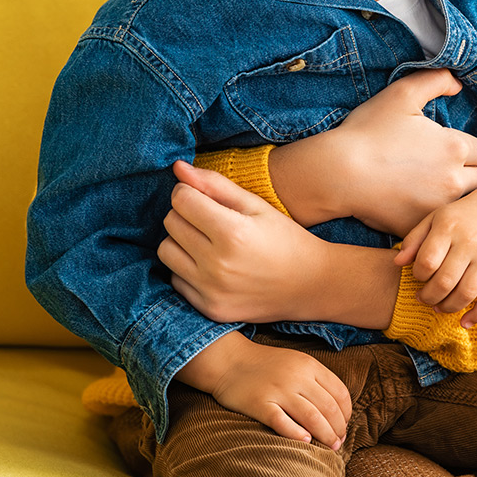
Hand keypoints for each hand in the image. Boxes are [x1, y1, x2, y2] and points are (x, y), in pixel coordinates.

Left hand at [158, 161, 333, 323]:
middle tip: (208, 217)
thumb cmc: (284, 237)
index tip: (202, 195)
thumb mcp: (256, 205)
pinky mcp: (208, 308)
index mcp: (232, 232)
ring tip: (205, 240)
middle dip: (184, 213)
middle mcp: (217, 264)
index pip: (181, 200)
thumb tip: (178, 168)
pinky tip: (210, 264)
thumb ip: (215, 184)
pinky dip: (186, 268)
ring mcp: (211, 290)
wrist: (309, 284)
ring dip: (180, 241)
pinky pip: (176, 280)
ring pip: (166, 252)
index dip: (188, 191)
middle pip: (171, 223)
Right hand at [178, 332, 350, 449]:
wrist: (231, 360)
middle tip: (339, 441)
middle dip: (338, 428)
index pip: (339, 392)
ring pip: (311, 417)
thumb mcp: (296, 361)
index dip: (346, 412)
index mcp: (308, 365)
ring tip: (330, 447)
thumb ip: (315, 378)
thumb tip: (337, 406)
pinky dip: (296, 434)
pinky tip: (305, 441)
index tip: (344, 424)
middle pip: (328, 407)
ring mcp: (278, 390)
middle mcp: (297, 376)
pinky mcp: (260, 404)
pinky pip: (282, 423)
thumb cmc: (267, 364)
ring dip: (325, 436)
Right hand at [270, 68, 476, 234]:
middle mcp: (454, 181)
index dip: (463, 148)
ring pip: (460, 204)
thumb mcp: (402, 93)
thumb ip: (436, 79)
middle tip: (436, 169)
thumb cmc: (368, 131)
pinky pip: (435, 224)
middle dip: (463, 174)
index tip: (442, 148)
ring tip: (426, 188)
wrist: (337, 173)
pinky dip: (428, 216)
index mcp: (455, 147)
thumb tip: (459, 85)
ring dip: (450, 197)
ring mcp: (437, 208)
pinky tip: (409, 204)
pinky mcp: (420, 227)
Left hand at [394, 182, 476, 327]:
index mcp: (449, 227)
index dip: (418, 275)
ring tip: (439, 307)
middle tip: (423, 298)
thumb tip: (396, 263)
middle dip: (429, 297)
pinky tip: (464, 322)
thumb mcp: (435, 219)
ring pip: (466, 293)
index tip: (418, 276)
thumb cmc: (461, 216)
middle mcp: (470, 242)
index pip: (427, 261)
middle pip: (445, 282)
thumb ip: (414, 240)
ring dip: (448, 307)